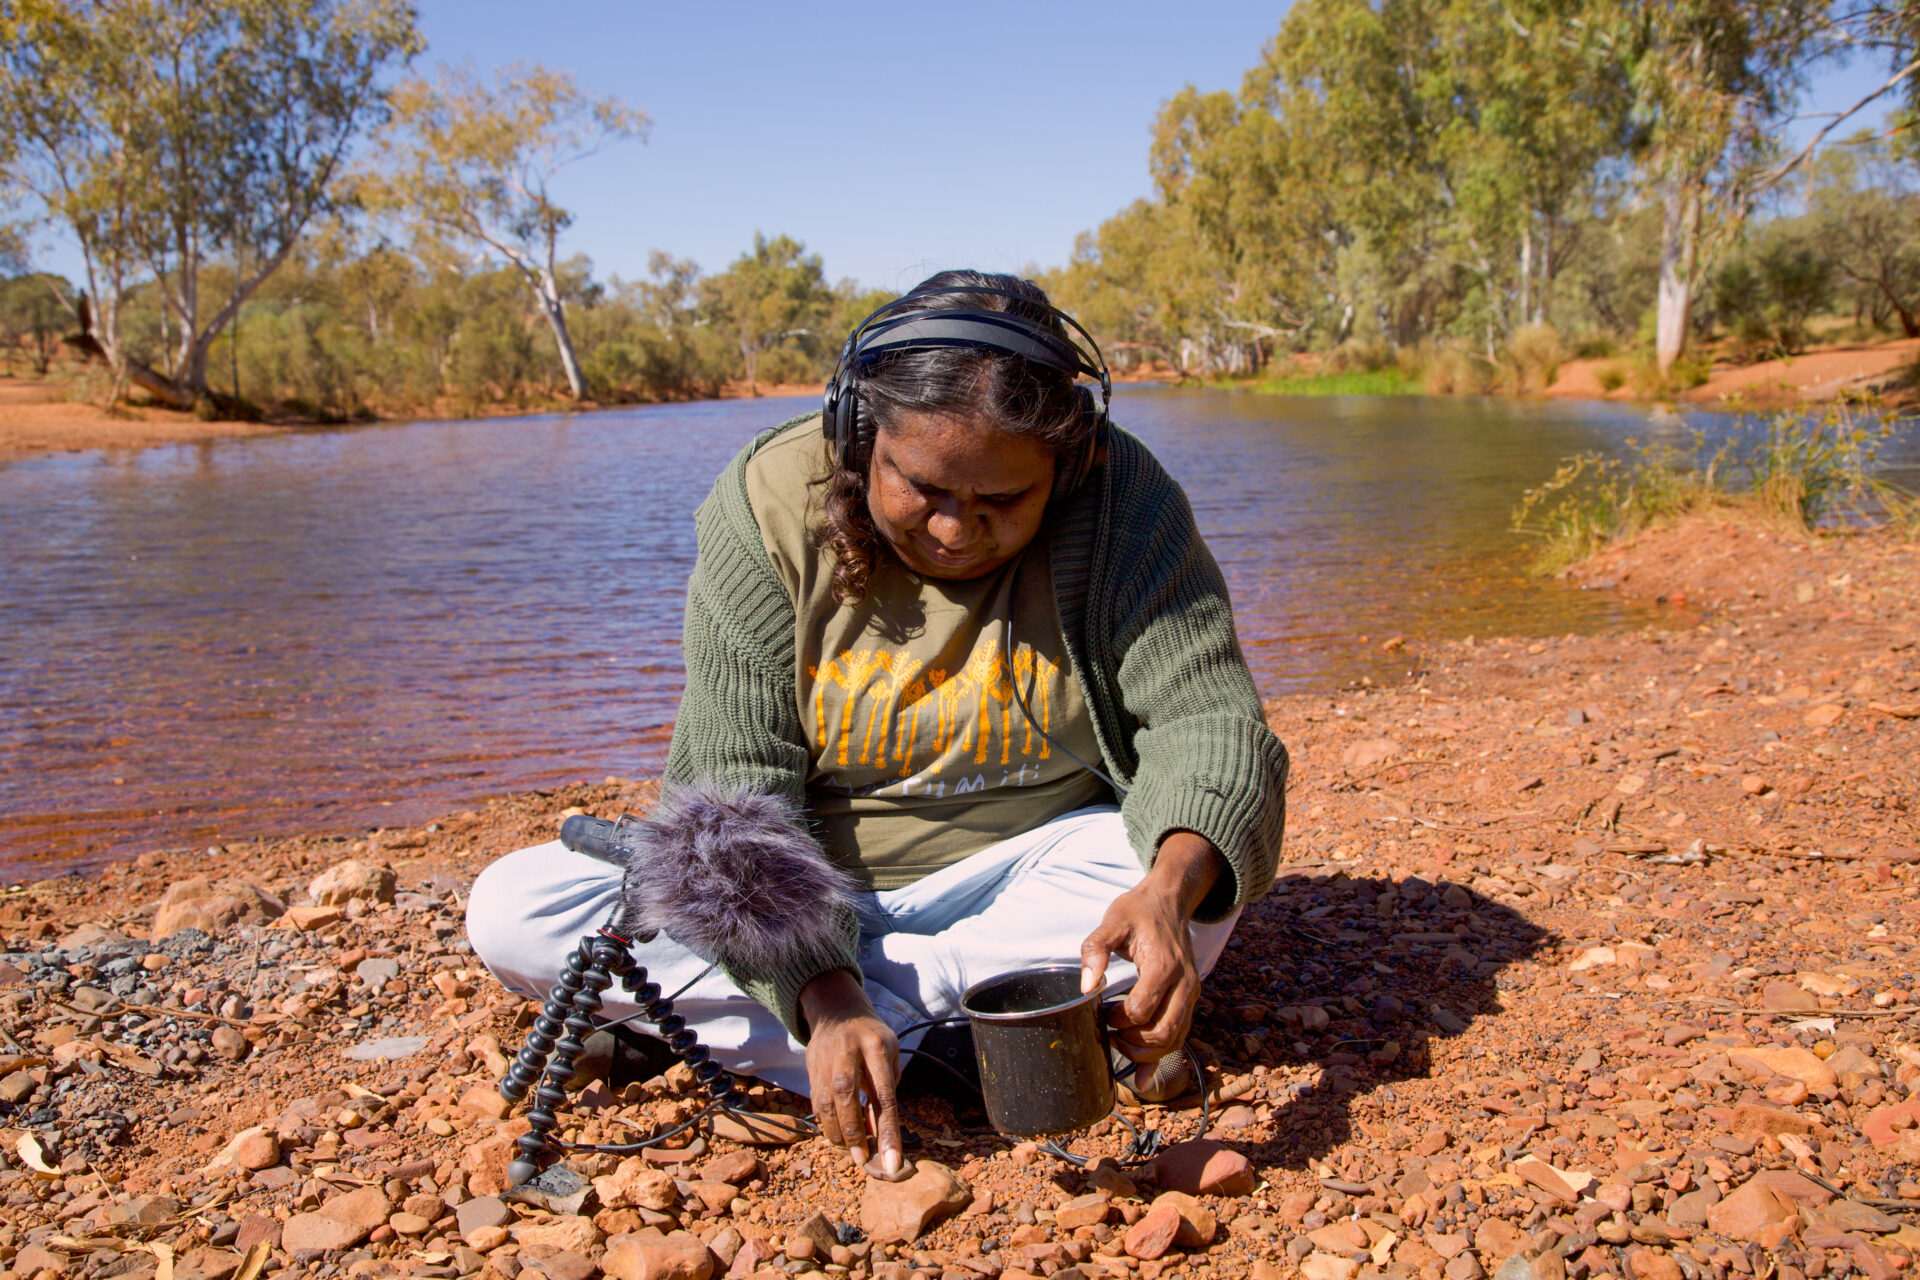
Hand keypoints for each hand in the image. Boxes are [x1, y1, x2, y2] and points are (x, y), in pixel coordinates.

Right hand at [797, 967, 902, 1176]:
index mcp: (876, 1046)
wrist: (837, 1011)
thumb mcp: (889, 1056)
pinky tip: (838, 1136)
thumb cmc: (872, 1039)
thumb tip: (876, 1135)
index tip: (893, 1163)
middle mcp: (848, 1051)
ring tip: (851, 1151)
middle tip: (863, 1159)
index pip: (884, 1094)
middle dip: (854, 1132)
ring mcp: (825, 1058)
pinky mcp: (811, 1068)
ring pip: (825, 1101)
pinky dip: (827, 1124)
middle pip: (846, 1094)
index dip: (888, 1131)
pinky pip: (816, 1102)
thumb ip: (885, 1094)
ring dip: (837, 1132)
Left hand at [1078, 832, 1224, 1073]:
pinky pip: (1181, 1034)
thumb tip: (1086, 985)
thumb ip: (1095, 950)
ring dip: (1146, 1052)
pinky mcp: (1190, 998)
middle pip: (1162, 1033)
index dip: (1117, 1020)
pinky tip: (1142, 1076)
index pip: (1141, 1010)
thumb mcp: (1112, 922)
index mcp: (1163, 966)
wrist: (1168, 901)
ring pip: (1174, 1039)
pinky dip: (1161, 1055)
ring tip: (1120, 1043)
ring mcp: (1190, 993)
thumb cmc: (1137, 912)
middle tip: (1110, 1036)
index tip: (1102, 1013)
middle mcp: (1184, 984)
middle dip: (1132, 1043)